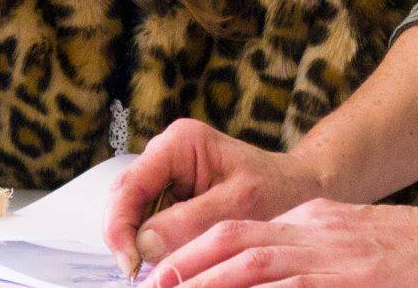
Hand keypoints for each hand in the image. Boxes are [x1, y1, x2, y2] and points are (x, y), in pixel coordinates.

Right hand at [105, 119, 326, 274]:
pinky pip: (148, 221)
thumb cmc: (276, 188)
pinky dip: (152, 243)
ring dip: (138, 243)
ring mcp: (165, 174)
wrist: (296, 188)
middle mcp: (165, 154)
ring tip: (157, 268)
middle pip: (123, 200)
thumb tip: (144, 244)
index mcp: (179, 144)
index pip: (130, 186)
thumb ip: (190, 221)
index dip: (120, 227)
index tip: (130, 264)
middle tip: (138, 274)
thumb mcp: (238, 205)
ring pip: (131, 213)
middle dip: (126, 237)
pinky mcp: (170, 194)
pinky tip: (167, 259)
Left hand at [144, 197, 417, 287]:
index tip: (165, 273)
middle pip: (237, 241)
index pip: (241, 230)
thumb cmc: (415, 251)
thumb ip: (308, 251)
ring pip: (257, 263)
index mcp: (313, 220)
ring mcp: (336, 256)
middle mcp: (317, 231)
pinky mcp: (354, 278)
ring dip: (212, 281)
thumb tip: (262, 272)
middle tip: (156, 285)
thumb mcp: (350, 238)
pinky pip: (297, 286)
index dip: (196, 251)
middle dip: (190, 265)